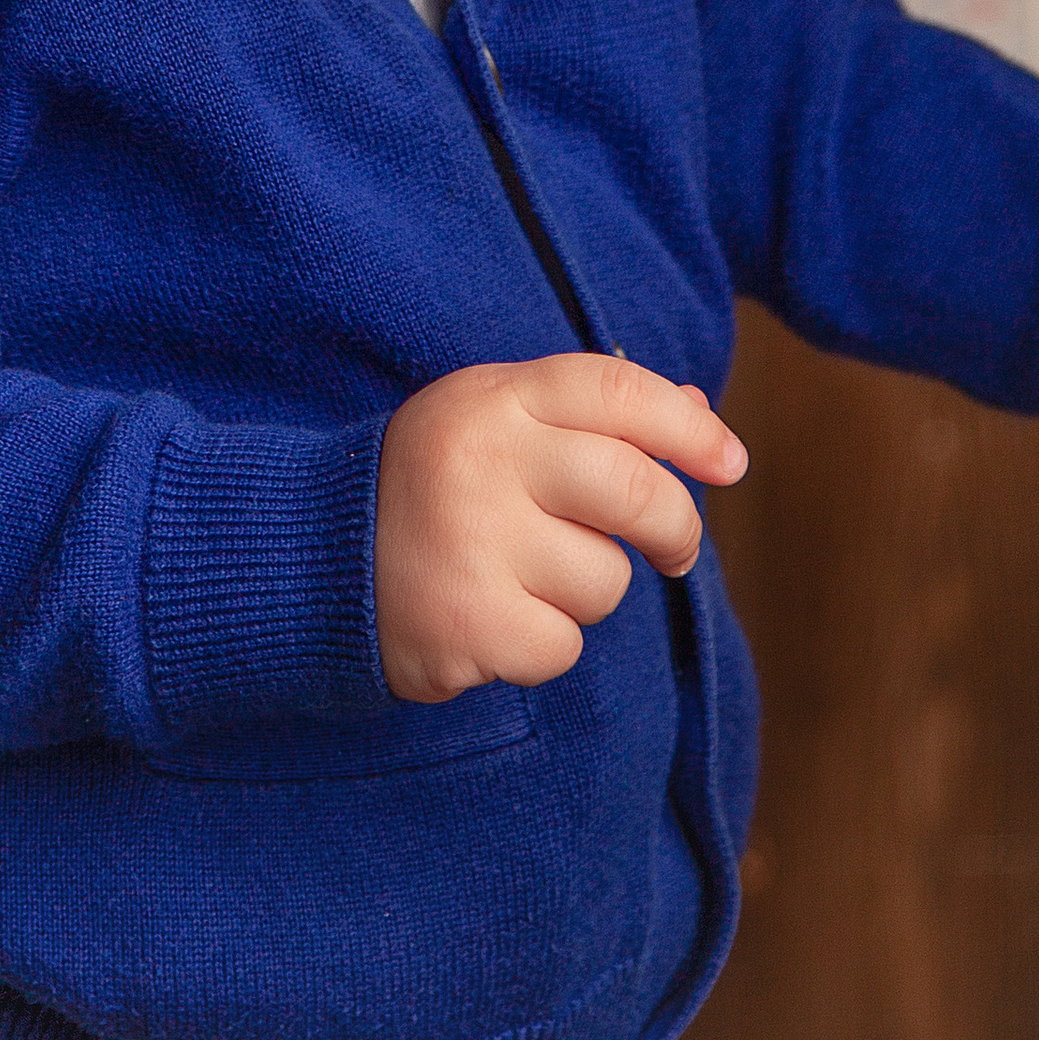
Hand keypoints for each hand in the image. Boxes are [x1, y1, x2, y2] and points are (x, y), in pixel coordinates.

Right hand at [375, 353, 747, 702]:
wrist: (308, 557)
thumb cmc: (431, 484)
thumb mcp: (496, 421)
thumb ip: (590, 415)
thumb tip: (701, 415)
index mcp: (493, 400)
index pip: (617, 392)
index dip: (690, 427)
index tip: (731, 462)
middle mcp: (482, 462)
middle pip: (634, 493)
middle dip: (676, 529)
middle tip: (673, 550)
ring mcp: (471, 544)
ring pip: (604, 581)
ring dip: (583, 593)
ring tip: (517, 577)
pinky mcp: (466, 624)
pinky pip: (563, 646)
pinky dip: (540, 645)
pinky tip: (491, 619)